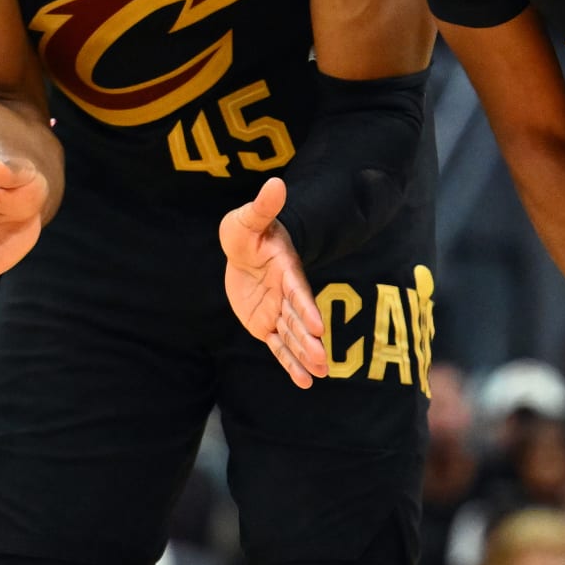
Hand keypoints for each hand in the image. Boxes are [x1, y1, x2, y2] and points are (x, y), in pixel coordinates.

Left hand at [220, 176, 326, 387]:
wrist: (241, 250)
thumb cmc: (245, 231)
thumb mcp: (247, 219)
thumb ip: (262, 206)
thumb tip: (275, 183)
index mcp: (284, 268)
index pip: (296, 290)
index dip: (306, 307)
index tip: (317, 325)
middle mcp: (285, 293)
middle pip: (298, 319)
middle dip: (309, 340)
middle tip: (323, 360)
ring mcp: (277, 311)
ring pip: (291, 336)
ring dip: (304, 355)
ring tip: (319, 375)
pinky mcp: (267, 324)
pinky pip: (279, 347)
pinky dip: (290, 364)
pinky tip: (304, 382)